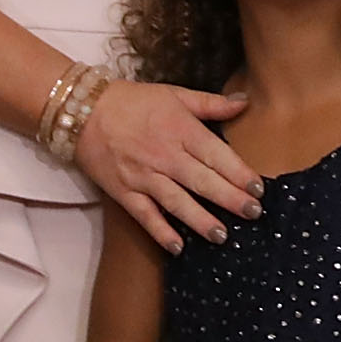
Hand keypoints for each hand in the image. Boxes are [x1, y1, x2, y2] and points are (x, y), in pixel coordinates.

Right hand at [76, 78, 260, 252]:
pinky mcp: (123, 191)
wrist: (81, 111)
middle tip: (253, 214)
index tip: (259, 189)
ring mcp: (143, 176)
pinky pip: (144, 214)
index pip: (217, 155)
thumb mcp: (175, 94)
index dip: (239, 173)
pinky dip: (159, 231)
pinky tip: (177, 247)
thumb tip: (245, 101)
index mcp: (181, 130)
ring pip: (176, 201)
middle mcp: (164, 156)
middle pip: (202, 181)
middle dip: (229, 199)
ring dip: (200, 220)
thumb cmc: (134, 101)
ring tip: (222, 236)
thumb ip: (211, 103)